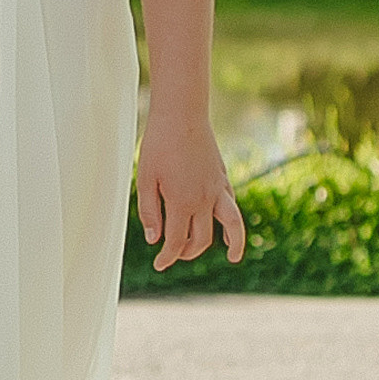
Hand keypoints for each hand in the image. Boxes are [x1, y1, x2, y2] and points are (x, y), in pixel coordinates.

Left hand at [137, 117, 245, 269]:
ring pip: (230, 226)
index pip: (176, 242)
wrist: (182, 114)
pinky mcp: (223, 178)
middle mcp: (204, 200)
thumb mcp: (144, 178)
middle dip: (187, 253)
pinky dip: (233, 222)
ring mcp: (218, 189)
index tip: (159, 265)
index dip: (167, 257)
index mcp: (181, 202)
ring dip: (233, 244)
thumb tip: (155, 239)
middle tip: (173, 255)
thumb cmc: (158, 144)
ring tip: (232, 257)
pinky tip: (229, 228)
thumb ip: (149, 211)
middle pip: (201, 240)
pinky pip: (232, 207)